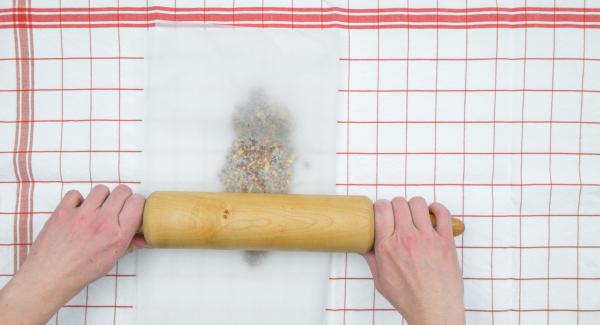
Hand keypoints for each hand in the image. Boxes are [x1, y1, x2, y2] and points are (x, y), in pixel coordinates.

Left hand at [0, 185, 146, 324]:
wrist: (49, 276)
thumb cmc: (80, 271)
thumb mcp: (112, 259)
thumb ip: (131, 244)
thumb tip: (146, 238)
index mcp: (117, 235)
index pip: (137, 203)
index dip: (136, 203)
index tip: (131, 208)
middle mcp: (102, 222)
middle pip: (122, 191)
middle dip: (121, 198)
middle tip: (115, 208)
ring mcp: (82, 215)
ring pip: (101, 189)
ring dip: (101, 198)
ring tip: (95, 210)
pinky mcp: (63, 211)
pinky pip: (76, 193)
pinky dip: (78, 200)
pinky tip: (77, 212)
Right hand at [362, 197, 464, 324]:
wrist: (434, 310)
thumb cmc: (409, 298)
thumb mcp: (380, 279)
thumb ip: (371, 258)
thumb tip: (364, 244)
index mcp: (387, 247)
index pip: (381, 209)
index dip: (381, 206)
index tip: (383, 211)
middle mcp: (406, 238)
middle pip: (398, 203)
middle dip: (396, 206)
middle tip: (398, 215)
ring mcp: (427, 238)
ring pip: (418, 203)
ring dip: (414, 206)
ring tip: (414, 216)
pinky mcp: (445, 240)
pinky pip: (443, 213)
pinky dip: (437, 208)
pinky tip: (432, 213)